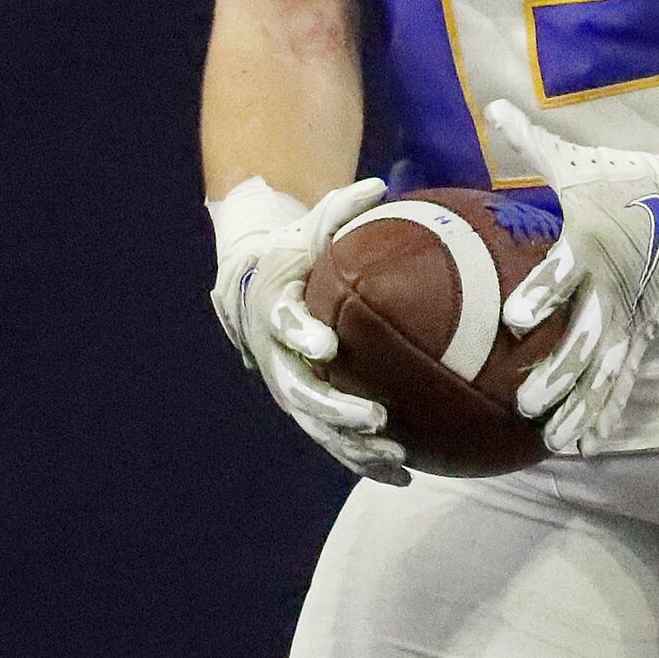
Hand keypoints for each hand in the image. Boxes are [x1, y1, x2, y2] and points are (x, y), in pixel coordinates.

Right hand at [211, 177, 409, 484]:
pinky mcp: (308, 403)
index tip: (324, 343)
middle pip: (299, 391)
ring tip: (395, 454)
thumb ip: (340, 208)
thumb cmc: (294, 247)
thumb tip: (376, 185)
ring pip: (317, 425)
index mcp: (273, 308)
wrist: (256, 279)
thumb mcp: (311, 224)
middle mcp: (275, 355)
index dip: (300, 333)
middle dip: (336, 407)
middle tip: (375, 415)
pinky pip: (333, 437)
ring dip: (353, 444)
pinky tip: (402, 472)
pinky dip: (363, 457)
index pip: (282, 323)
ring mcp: (290, 384)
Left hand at [484, 102, 658, 452]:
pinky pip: (625, 376)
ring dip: (579, 403)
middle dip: (558, 370)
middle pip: (585, 335)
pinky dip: (607, 410)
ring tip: (550, 438)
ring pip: (605, 369)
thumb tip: (492, 106)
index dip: (541, 293)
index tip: (515, 319)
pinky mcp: (645, 330)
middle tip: (526, 399)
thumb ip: (533, 141)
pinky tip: (585, 443)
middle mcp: (613, 286)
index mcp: (592, 243)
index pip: (564, 271)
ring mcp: (632, 314)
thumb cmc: (633, 180)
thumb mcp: (583, 162)